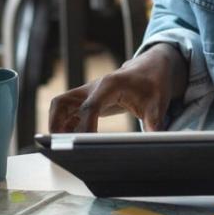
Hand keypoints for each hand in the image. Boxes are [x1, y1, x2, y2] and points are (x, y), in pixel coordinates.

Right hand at [48, 44, 188, 131]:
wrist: (150, 69)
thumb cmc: (153, 83)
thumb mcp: (157, 104)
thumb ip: (155, 123)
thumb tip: (156, 142)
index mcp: (109, 86)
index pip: (90, 107)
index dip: (85, 126)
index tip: (84, 143)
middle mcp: (93, 88)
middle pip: (62, 102)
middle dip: (56, 123)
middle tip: (59, 145)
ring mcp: (87, 93)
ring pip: (60, 106)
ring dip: (56, 124)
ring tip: (62, 145)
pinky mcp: (87, 100)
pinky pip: (68, 111)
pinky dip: (65, 125)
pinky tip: (73, 140)